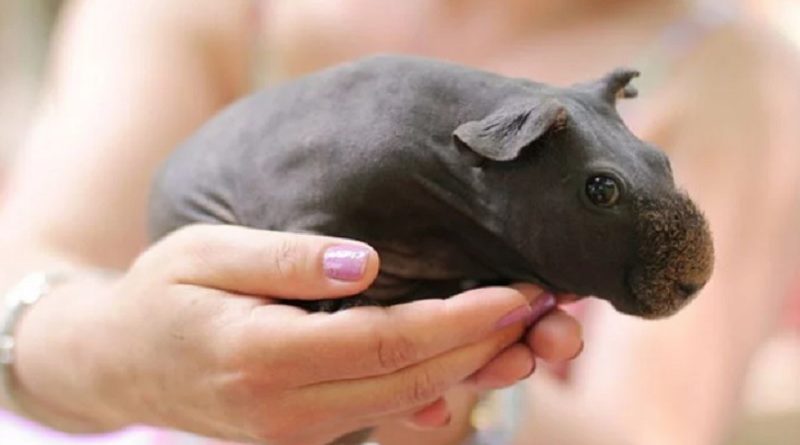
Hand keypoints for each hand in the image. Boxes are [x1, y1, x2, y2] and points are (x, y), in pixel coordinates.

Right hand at [13, 225, 581, 444]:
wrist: (121, 362)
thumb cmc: (162, 295)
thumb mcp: (207, 253)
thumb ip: (286, 261)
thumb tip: (364, 262)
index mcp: (265, 359)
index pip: (390, 342)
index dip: (463, 319)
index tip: (519, 290)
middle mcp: (289, 411)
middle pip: (413, 378)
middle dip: (487, 343)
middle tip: (549, 307)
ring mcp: (299, 433)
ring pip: (410, 402)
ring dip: (476, 369)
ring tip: (533, 335)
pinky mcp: (306, 434)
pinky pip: (386, 413)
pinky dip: (440, 387)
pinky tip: (479, 366)